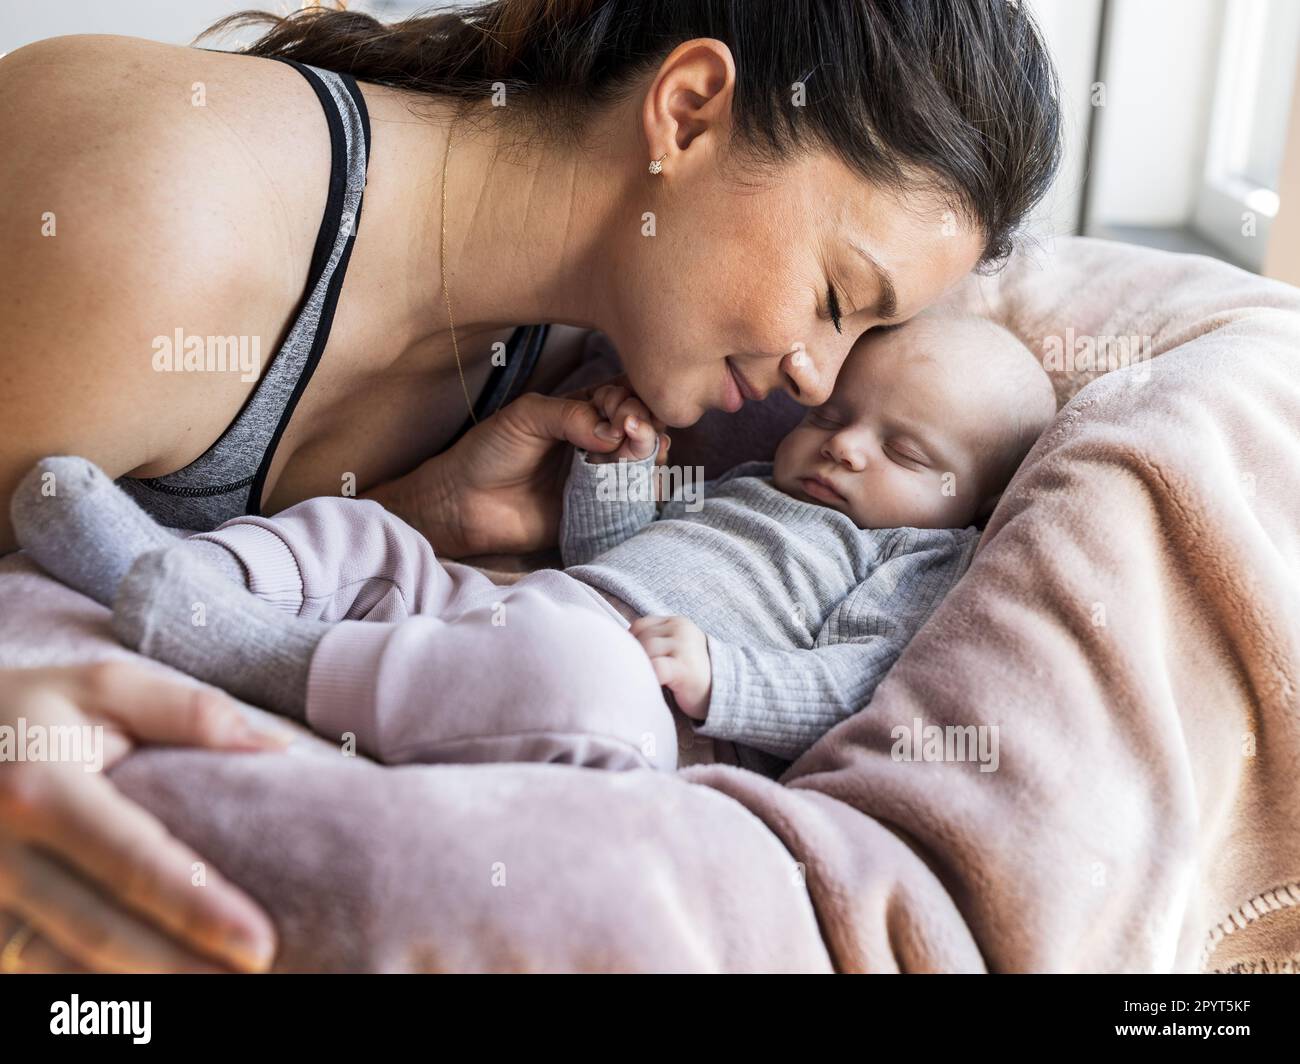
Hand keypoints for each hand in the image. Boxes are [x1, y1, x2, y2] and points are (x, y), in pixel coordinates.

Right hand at [0, 663, 289, 972]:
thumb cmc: (27, 710)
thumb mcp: (102, 687)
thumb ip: (191, 713)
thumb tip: (279, 747)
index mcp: (39, 790)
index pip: (133, 863)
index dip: (197, 909)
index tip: (259, 944)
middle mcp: (0, 856)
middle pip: (100, 933)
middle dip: (180, 967)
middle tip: (258, 976)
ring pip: (61, 969)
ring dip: (138, 989)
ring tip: (216, 987)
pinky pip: (34, 969)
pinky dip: (90, 989)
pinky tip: (150, 990)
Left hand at [366, 386, 668, 557]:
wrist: (464, 504)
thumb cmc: (488, 452)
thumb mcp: (527, 416)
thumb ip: (571, 415)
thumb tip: (614, 432)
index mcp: (583, 411)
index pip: (625, 397)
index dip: (632, 401)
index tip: (621, 411)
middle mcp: (599, 442)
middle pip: (644, 428)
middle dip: (645, 426)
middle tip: (630, 430)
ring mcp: (602, 477)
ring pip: (646, 462)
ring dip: (649, 455)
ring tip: (631, 453)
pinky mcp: (600, 511)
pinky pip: (634, 501)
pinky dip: (645, 490)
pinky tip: (639, 483)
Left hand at [629, 615, 712, 720]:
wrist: (726, 691)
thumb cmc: (694, 673)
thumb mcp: (677, 648)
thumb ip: (656, 643)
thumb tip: (620, 649)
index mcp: (677, 623)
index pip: (641, 625)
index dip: (631, 643)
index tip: (633, 660)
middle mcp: (681, 630)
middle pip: (642, 639)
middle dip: (636, 658)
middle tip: (638, 675)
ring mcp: (684, 647)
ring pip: (646, 651)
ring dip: (641, 668)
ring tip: (646, 681)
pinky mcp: (684, 667)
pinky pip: (656, 668)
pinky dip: (648, 677)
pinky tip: (651, 686)